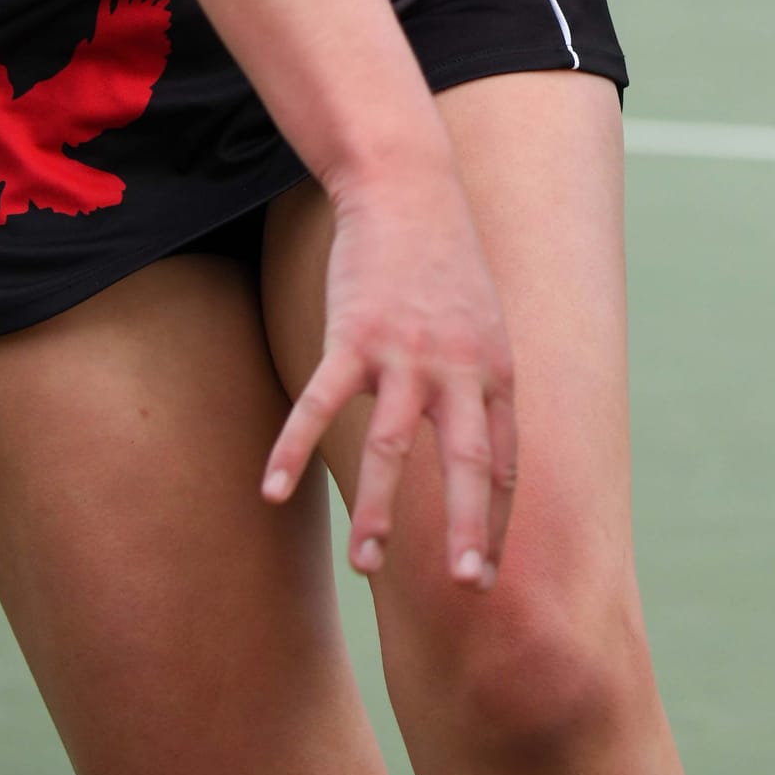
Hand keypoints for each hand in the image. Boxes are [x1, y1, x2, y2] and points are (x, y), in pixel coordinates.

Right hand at [264, 160, 516, 591]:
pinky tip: (272, 491)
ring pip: (391, 443)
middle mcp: (458, 364)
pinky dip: (294, 448)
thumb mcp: (484, 323)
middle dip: (468, 526)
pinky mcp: (353, 334)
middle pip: (467, 458)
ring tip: (366, 566)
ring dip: (378, 508)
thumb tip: (482, 448)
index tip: (485, 572)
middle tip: (467, 586)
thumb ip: (482, 384)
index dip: (495, 517)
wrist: (408, 187)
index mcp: (495, 368)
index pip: (502, 459)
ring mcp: (404, 350)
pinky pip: (321, 402)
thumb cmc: (443, 264)